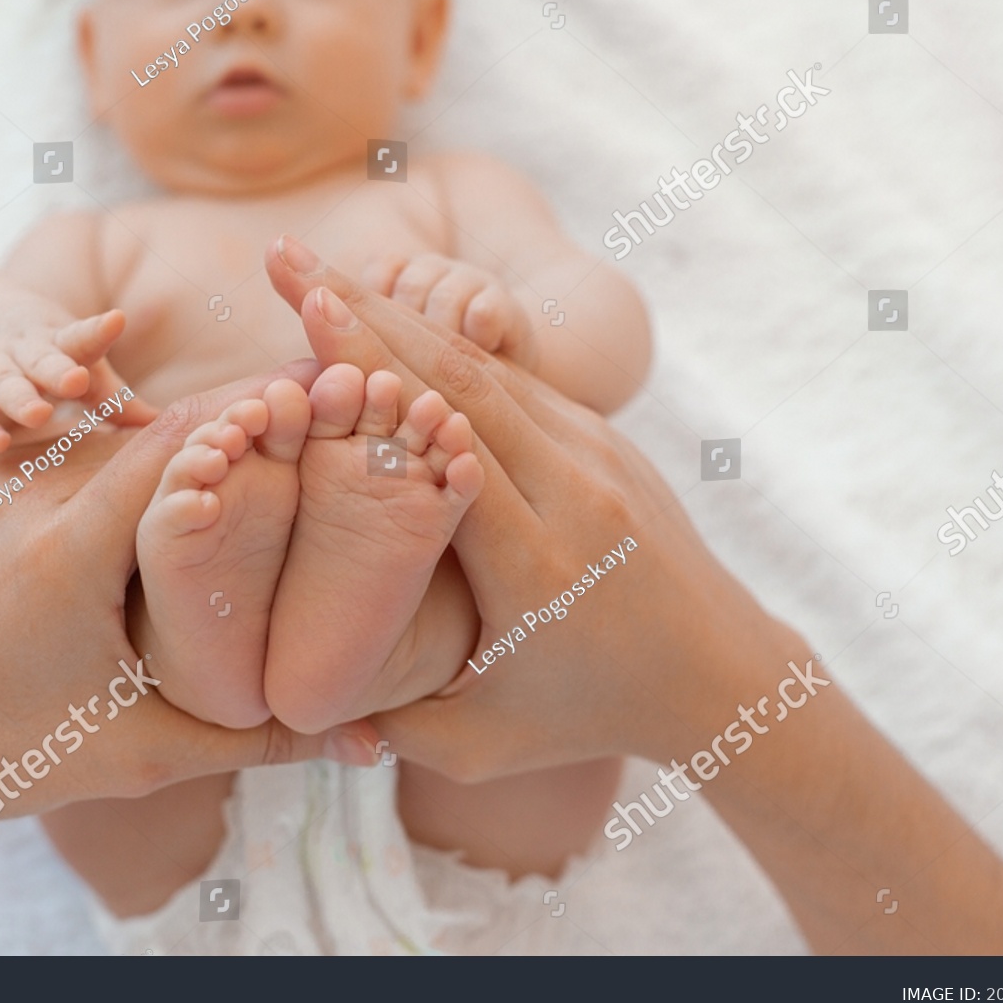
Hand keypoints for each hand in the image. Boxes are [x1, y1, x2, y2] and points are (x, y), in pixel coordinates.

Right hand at [0, 300, 151, 451]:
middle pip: (41, 358)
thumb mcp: (77, 365)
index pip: (81, 336)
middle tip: (76, 381)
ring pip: (3, 381)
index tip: (117, 319)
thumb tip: (165, 426)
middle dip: (57, 370)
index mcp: (60, 341)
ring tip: (38, 415)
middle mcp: (23, 349)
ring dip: (19, 398)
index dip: (99, 330)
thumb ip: (115, 399)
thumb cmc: (43, 353)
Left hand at [0, 360, 378, 953]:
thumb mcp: (152, 755)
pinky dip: (139, 433)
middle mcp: (24, 498)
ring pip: (118, 422)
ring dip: (195, 420)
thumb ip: (267, 742)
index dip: (261, 414)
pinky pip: (77, 436)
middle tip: (325, 397)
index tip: (332, 394)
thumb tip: (379, 744)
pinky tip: (197, 433)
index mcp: (63, 555)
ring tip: (276, 412)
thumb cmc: (26, 759)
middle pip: (158, 424)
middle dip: (244, 412)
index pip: (181, 448)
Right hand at [269, 237, 784, 780]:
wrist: (719, 672)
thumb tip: (286, 702)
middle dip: (363, 311)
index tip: (306, 313)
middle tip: (283, 256)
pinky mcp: (603, 439)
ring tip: (321, 273)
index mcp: (537, 562)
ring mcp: (596, 454)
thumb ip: (389, 722)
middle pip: (456, 378)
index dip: (372, 372)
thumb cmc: (590, 715)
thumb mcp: (484, 746)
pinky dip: (446, 346)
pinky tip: (392, 319)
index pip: (442, 440)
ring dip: (400, 313)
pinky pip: (515, 380)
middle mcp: (572, 490)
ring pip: (485, 365)